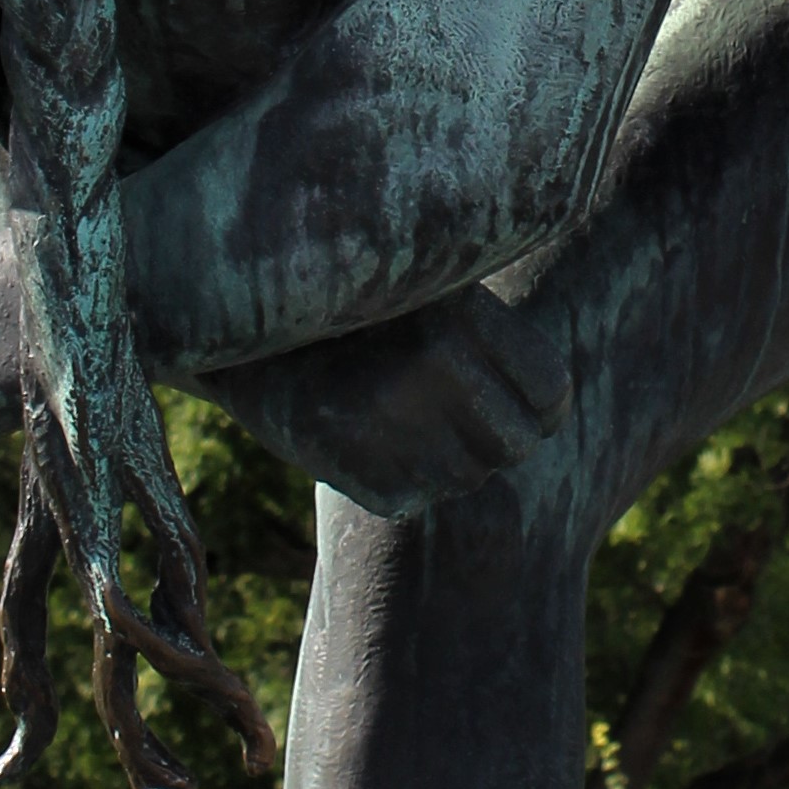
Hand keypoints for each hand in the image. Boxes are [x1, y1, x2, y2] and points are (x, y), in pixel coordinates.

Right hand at [220, 282, 572, 520]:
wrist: (238, 321)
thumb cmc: (352, 306)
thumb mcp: (422, 288)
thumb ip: (483, 339)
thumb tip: (548, 415)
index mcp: (462, 309)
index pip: (550, 389)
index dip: (541, 411)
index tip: (515, 407)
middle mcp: (431, 358)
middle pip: (514, 446)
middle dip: (492, 443)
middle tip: (454, 420)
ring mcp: (385, 412)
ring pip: (465, 480)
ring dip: (444, 464)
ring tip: (403, 424)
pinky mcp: (342, 457)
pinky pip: (408, 500)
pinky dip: (395, 484)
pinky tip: (366, 444)